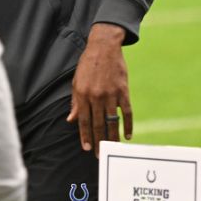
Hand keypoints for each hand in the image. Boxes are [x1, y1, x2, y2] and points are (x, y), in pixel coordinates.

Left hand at [67, 23, 132, 156]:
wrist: (104, 46)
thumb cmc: (88, 64)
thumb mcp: (76, 81)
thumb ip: (75, 102)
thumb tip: (71, 120)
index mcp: (82, 94)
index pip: (83, 120)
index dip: (85, 136)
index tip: (87, 148)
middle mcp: (96, 96)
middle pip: (97, 124)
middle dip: (98, 141)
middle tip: (99, 154)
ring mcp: (111, 94)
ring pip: (112, 121)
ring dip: (112, 137)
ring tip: (112, 148)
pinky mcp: (123, 90)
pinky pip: (127, 112)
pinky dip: (128, 124)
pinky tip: (127, 135)